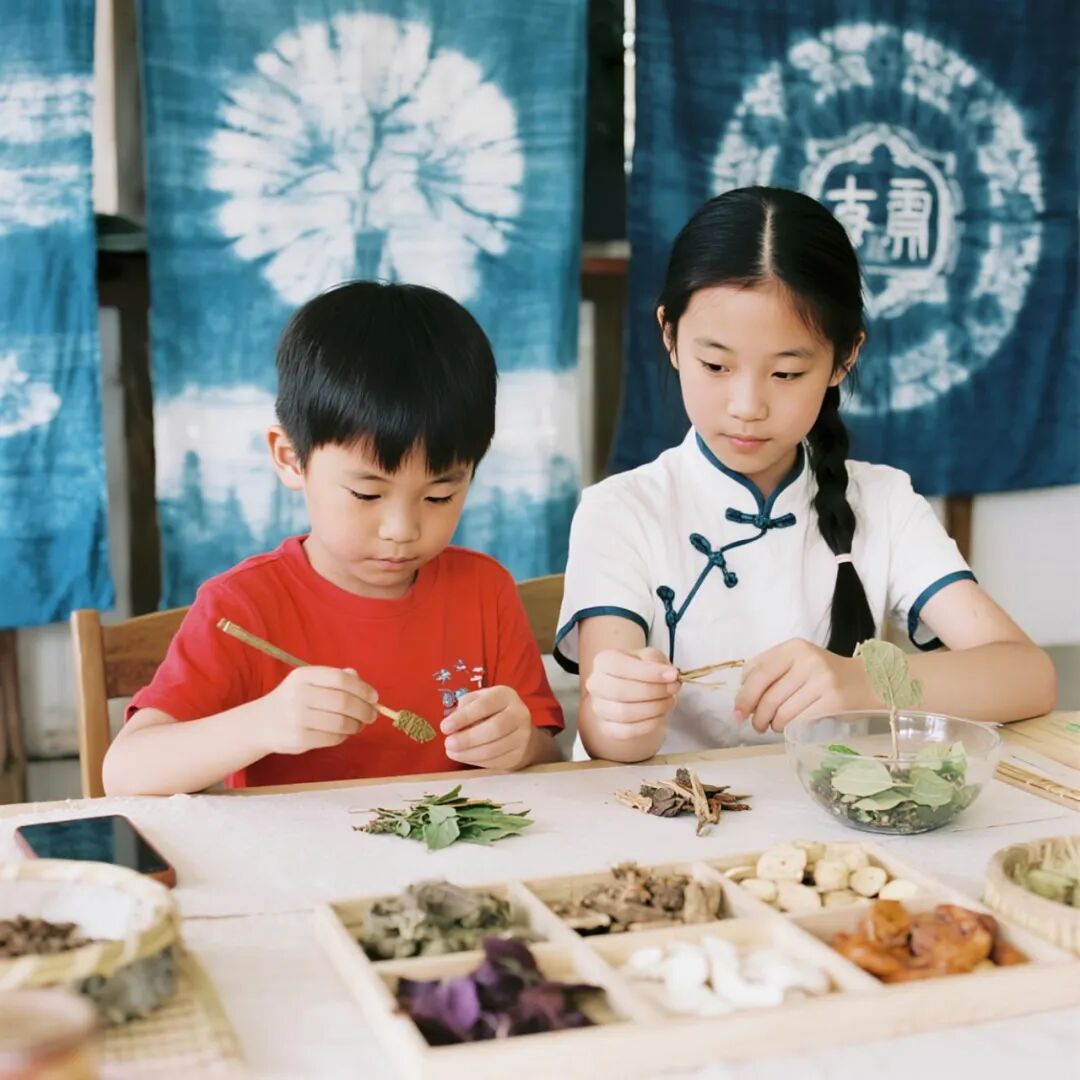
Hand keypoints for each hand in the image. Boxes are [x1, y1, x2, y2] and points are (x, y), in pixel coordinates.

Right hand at [257, 666, 377, 754]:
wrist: (261, 724)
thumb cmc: (293, 700)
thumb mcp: (310, 682)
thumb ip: (335, 678)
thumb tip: (361, 681)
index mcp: (304, 675)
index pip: (340, 679)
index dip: (362, 689)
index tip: (374, 698)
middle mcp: (299, 694)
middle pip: (343, 701)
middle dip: (364, 710)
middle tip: (372, 715)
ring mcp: (297, 718)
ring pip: (341, 722)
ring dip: (356, 725)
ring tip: (359, 725)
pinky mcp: (299, 739)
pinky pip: (332, 738)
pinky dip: (344, 736)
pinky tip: (343, 733)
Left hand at [441, 686, 535, 769]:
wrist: (521, 730)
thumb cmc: (493, 711)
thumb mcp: (480, 700)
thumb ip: (465, 706)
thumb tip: (452, 724)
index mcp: (506, 696)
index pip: (484, 706)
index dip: (463, 717)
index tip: (444, 727)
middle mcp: (519, 714)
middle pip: (494, 729)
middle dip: (467, 739)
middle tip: (448, 743)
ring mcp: (523, 737)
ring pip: (494, 749)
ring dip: (469, 753)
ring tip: (452, 752)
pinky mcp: (520, 756)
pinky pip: (496, 762)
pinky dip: (477, 761)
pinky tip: (465, 757)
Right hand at [584, 647, 678, 743]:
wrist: (636, 692)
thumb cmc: (643, 672)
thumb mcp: (651, 658)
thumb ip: (658, 662)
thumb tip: (670, 674)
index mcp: (604, 661)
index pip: (619, 666)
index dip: (648, 672)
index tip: (672, 675)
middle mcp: (596, 684)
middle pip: (620, 691)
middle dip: (653, 691)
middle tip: (674, 688)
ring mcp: (599, 708)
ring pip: (624, 713)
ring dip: (654, 708)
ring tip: (669, 700)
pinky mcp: (607, 728)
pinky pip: (628, 731)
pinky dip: (649, 724)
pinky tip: (660, 714)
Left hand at [734, 639, 872, 733]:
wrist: (867, 682)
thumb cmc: (824, 676)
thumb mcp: (798, 664)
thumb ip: (771, 675)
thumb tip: (742, 703)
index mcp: (793, 648)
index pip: (757, 671)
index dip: (743, 694)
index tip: (738, 711)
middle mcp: (807, 660)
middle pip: (767, 694)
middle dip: (755, 714)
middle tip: (754, 725)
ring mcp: (821, 680)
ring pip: (781, 710)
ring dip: (772, 724)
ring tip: (772, 726)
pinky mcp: (832, 700)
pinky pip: (799, 719)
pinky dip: (788, 727)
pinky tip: (788, 727)